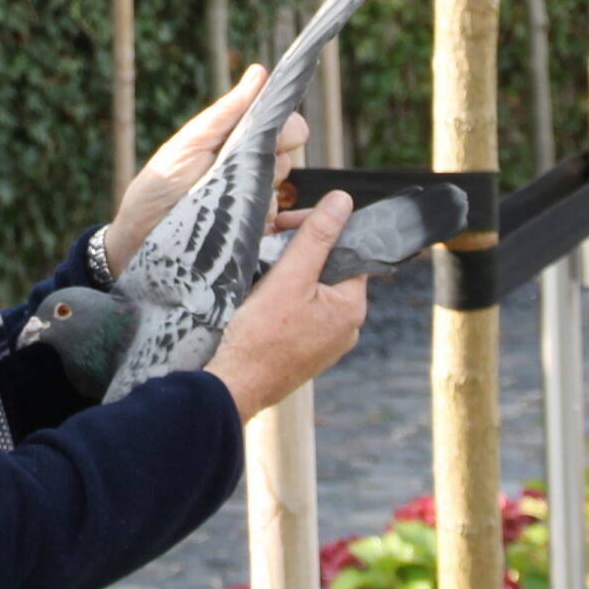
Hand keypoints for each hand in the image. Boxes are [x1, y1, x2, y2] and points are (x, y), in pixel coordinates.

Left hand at [105, 66, 308, 278]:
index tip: (277, 135)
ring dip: (259, 193)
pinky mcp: (252, 233)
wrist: (140, 235)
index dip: (288, 129)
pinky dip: (258, 219)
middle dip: (272, 161)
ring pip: (281, 191)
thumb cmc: (161, 184)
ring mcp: (252, 202)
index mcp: (238, 140)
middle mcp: (251, 169)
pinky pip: (273, 221)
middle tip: (241, 170)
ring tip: (223, 199)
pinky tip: (231, 220)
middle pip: (287, 157)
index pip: (284, 126)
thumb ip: (226, 112)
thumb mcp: (191, 143)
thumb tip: (259, 71)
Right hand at [205, 193, 362, 420]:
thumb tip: (343, 202)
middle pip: (330, 270)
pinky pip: (303, 314)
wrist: (236, 386)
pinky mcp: (306, 352)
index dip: (317, 230)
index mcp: (352, 306)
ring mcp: (327, 343)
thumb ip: (317, 237)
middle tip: (268, 243)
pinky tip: (262, 298)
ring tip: (261, 270)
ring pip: (314, 292)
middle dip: (300, 251)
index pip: (347, 250)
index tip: (285, 224)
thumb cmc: (262, 336)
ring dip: (290, 274)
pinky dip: (285, 299)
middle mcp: (347, 327)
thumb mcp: (289, 277)